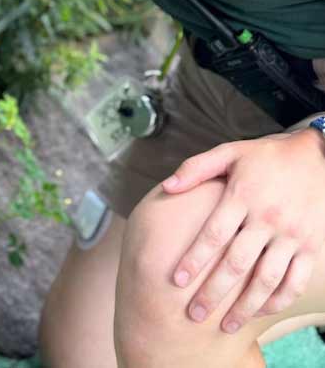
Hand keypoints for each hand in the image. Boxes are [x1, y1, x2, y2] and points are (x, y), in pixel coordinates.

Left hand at [161, 129, 324, 332]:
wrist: (316, 157)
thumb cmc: (265, 156)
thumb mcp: (230, 152)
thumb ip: (196, 168)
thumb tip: (166, 187)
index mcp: (243, 194)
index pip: (214, 233)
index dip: (194, 258)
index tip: (176, 279)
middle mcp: (268, 217)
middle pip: (237, 263)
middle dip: (214, 292)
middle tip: (194, 314)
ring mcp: (292, 235)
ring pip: (266, 279)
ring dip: (245, 306)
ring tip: (225, 325)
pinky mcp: (311, 247)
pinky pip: (295, 281)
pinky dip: (278, 301)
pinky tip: (260, 312)